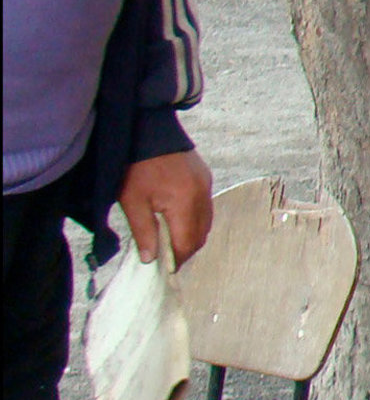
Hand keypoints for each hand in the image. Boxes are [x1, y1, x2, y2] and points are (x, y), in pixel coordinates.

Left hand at [119, 151, 213, 266]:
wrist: (148, 130)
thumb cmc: (136, 166)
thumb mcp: (133, 202)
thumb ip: (144, 232)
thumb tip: (151, 258)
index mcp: (184, 202)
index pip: (187, 242)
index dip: (177, 259)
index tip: (165, 268)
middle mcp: (202, 195)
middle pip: (201, 234)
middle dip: (186, 249)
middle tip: (167, 257)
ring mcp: (206, 185)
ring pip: (206, 221)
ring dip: (192, 234)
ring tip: (171, 239)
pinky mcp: (205, 177)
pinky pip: (206, 206)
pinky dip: (195, 218)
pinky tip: (178, 218)